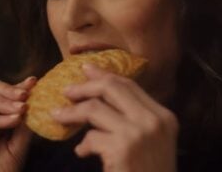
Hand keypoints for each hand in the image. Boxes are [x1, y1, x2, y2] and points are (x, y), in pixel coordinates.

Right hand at [0, 76, 36, 171]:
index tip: (33, 82)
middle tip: (25, 95)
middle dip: (8, 88)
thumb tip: (36, 101)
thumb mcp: (20, 142)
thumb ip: (25, 123)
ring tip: (22, 108)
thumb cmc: (3, 169)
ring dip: (4, 101)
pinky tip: (14, 120)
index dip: (18, 85)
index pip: (5, 91)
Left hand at [51, 64, 178, 171]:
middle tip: (66, 90)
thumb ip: (133, 118)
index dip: (105, 75)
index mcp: (163, 115)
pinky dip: (82, 144)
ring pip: (95, 108)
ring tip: (58, 115)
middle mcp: (153, 120)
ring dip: (72, 112)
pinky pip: (92, 137)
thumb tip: (100, 98)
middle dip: (85, 86)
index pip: (129, 84)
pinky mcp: (123, 150)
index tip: (86, 69)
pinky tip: (81, 151)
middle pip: (113, 87)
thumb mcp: (152, 141)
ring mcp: (139, 134)